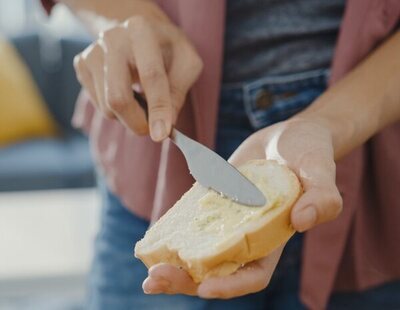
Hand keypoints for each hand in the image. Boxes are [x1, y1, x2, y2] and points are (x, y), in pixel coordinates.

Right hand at [73, 2, 202, 140]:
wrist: (139, 31)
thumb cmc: (167, 49)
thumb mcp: (187, 63)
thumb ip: (179, 92)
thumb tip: (165, 124)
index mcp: (142, 30)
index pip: (151, 75)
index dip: (158, 108)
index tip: (161, 134)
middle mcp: (112, 38)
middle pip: (118, 97)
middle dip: (137, 123)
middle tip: (154, 130)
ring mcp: (92, 51)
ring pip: (107, 107)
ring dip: (129, 117)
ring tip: (143, 102)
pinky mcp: (82, 65)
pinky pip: (98, 104)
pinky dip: (116, 110)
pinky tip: (127, 93)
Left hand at [143, 118, 342, 297]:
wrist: (286, 136)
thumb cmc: (309, 153)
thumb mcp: (320, 170)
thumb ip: (322, 197)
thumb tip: (302, 221)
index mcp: (273, 237)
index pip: (253, 274)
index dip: (231, 286)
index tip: (204, 288)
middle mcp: (247, 235)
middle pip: (216, 270)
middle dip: (186, 280)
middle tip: (154, 280)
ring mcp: (227, 220)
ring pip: (198, 251)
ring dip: (172, 262)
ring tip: (146, 265)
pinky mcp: (213, 202)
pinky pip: (190, 224)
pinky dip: (172, 233)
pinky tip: (152, 236)